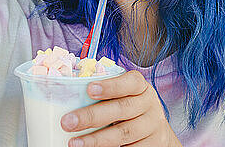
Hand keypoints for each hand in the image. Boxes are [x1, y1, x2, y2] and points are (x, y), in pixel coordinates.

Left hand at [61, 70, 181, 146]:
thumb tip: (70, 94)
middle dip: (92, 116)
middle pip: (122, 109)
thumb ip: (105, 93)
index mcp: (141, 87)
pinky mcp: (153, 145)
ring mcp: (152, 126)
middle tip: (68, 122)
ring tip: (74, 143)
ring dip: (96, 140)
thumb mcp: (125, 95)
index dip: (110, 86)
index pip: (130, 82)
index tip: (89, 89)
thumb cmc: (131, 108)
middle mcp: (149, 105)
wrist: (157, 132)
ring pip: (123, 133)